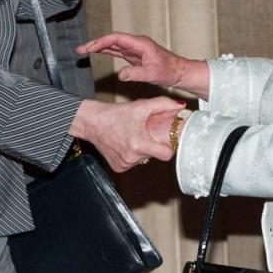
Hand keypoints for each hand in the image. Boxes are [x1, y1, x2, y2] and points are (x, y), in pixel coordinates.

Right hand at [70, 96, 184, 172]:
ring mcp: (124, 164)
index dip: (169, 148)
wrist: (91, 122)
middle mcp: (131, 157)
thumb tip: (181, 106)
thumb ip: (163, 104)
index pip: (166, 155)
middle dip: (154, 146)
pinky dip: (132, 155)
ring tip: (133, 137)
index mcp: (139, 144)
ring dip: (142, 151)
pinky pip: (132, 163)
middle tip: (146, 134)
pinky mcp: (118, 167)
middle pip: (155, 156)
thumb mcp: (140, 106)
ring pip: (143, 160)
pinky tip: (125, 144)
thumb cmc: (116, 114)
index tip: (167, 141)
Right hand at [77, 32, 210, 98]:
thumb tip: (120, 74)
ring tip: (83, 50)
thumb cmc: (169, 71)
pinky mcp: (134, 56)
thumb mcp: (152, 74)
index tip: (90, 48)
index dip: (101, 42)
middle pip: (112, 40)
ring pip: (113, 45)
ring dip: (98, 47)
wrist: (179, 72)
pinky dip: (105, 51)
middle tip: (80, 49)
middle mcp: (136, 44)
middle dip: (95, 43)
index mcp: (141, 44)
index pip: (117, 39)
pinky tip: (96, 52)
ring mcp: (135, 49)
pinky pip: (117, 51)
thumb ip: (135, 74)